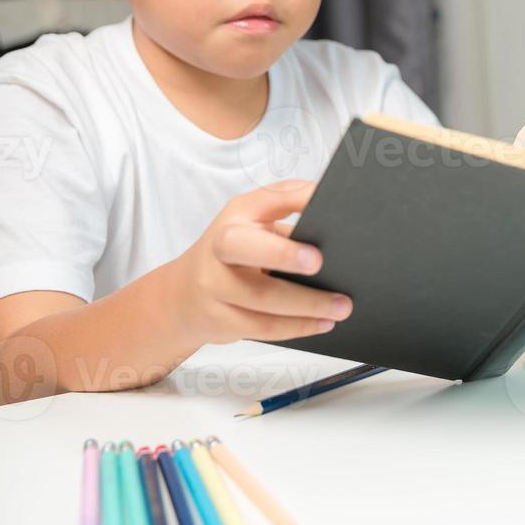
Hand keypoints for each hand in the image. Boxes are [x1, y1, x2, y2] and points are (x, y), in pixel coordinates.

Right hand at [169, 181, 352, 343]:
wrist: (183, 294)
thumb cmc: (235, 253)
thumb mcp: (255, 223)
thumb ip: (290, 212)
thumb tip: (336, 216)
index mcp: (237, 214)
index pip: (268, 198)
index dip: (297, 199)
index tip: (324, 206)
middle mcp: (219, 245)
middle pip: (245, 247)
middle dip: (282, 253)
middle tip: (319, 263)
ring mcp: (213, 284)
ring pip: (261, 297)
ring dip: (307, 305)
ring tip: (341, 306)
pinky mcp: (218, 319)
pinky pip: (262, 327)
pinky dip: (297, 326)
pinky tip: (322, 323)